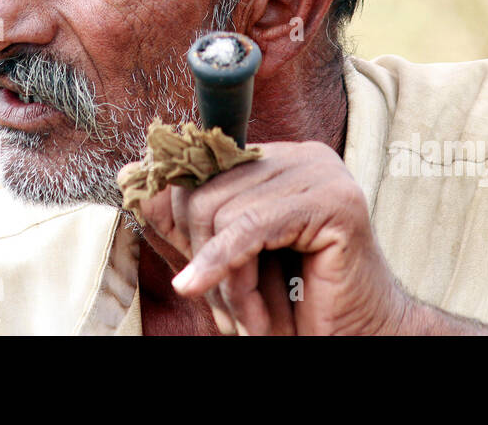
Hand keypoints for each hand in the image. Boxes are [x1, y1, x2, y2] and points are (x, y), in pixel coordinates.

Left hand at [124, 140, 410, 334]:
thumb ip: (187, 217)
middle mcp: (302, 154)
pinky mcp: (335, 201)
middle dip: (206, 254)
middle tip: (225, 305)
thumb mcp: (227, 254)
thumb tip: (128, 174)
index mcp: (279, 157)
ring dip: (227, 276)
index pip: (205, 168)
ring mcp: (323, 172)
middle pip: (209, 190)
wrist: (358, 334)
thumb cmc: (295, 298)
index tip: (178, 256)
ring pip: (228, 213)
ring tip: (248, 314)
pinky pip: (252, 229)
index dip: (183, 215)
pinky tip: (199, 287)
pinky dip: (222, 264)